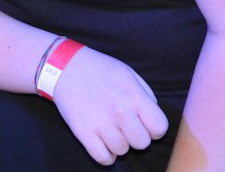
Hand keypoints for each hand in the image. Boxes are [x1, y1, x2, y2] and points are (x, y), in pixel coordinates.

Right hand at [51, 46, 168, 165]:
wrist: (65, 67)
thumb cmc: (100, 70)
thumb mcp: (128, 74)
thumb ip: (145, 95)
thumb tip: (153, 117)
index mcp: (134, 96)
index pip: (159, 127)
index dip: (155, 128)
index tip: (145, 123)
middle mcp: (120, 111)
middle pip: (142, 143)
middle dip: (137, 137)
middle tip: (127, 126)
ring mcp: (101, 123)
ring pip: (122, 151)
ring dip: (119, 143)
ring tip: (112, 129)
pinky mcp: (83, 132)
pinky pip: (103, 158)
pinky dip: (106, 155)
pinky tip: (104, 142)